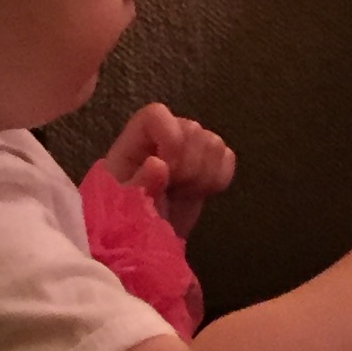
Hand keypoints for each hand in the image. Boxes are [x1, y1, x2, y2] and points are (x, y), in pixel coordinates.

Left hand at [102, 102, 234, 235]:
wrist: (147, 236)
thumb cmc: (126, 216)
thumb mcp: (123, 206)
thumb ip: (138, 185)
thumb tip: (158, 164)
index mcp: (136, 139)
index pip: (157, 115)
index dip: (169, 138)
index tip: (167, 170)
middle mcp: (166, 135)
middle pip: (192, 129)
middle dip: (187, 166)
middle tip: (172, 190)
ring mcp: (190, 147)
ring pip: (214, 143)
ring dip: (203, 175)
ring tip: (182, 192)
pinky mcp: (210, 163)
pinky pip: (228, 158)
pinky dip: (219, 179)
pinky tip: (199, 192)